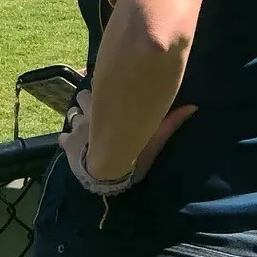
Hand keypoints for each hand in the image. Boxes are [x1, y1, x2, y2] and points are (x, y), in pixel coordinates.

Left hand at [58, 89, 196, 192]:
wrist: (108, 170)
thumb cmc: (132, 151)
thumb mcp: (155, 136)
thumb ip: (172, 121)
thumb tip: (193, 107)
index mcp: (108, 106)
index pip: (100, 86)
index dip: (102, 88)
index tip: (105, 89)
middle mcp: (90, 112)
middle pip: (82, 96)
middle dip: (87, 100)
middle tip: (95, 107)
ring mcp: (76, 128)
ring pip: (71, 114)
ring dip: (77, 117)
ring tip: (84, 124)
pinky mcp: (67, 145)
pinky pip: (63, 138)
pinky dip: (66, 140)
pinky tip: (70, 143)